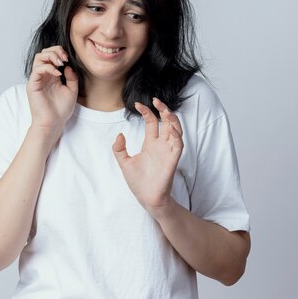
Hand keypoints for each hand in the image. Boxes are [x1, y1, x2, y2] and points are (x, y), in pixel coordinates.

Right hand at [26, 46, 78, 135]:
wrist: (54, 123)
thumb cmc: (61, 110)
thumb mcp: (72, 91)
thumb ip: (72, 78)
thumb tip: (68, 66)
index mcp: (52, 75)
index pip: (52, 56)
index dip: (60, 52)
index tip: (69, 58)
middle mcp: (44, 75)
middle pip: (44, 53)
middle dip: (55, 51)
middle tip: (65, 58)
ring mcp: (37, 79)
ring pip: (38, 58)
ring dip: (50, 56)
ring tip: (60, 63)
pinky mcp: (33, 85)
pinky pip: (37, 70)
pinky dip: (48, 68)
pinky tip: (58, 74)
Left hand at [112, 97, 183, 215]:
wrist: (146, 198)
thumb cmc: (138, 182)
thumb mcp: (124, 162)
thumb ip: (119, 149)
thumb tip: (119, 134)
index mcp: (150, 143)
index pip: (151, 122)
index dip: (146, 112)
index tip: (137, 104)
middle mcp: (161, 145)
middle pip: (166, 122)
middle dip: (163, 109)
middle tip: (156, 100)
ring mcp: (168, 151)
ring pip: (176, 129)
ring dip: (172, 119)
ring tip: (165, 110)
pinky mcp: (173, 159)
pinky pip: (178, 144)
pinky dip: (176, 135)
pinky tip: (169, 128)